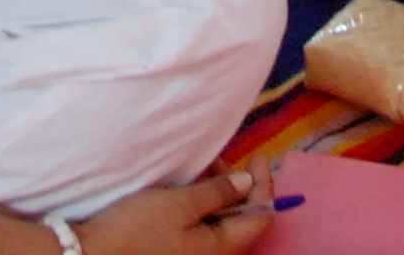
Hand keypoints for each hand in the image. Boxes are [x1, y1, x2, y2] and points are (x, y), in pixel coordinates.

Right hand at [74, 171, 271, 254]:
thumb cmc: (139, 228)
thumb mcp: (180, 204)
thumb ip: (217, 194)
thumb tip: (248, 184)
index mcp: (221, 249)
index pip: (260, 218)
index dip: (264, 187)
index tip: (257, 158)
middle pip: (243, 223)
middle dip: (241, 189)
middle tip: (224, 162)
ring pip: (222, 225)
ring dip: (221, 197)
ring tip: (206, 172)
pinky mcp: (178, 252)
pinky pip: (204, 230)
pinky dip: (205, 207)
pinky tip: (191, 191)